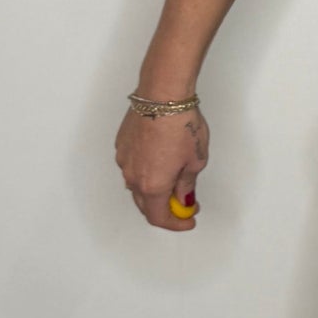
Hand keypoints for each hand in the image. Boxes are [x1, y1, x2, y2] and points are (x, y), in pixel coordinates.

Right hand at [114, 103, 209, 230]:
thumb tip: (184, 198)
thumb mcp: (195, 160)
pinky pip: (132, 167)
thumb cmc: (181, 124)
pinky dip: (145, 172)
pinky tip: (161, 162)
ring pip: (137, 186)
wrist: (162, 95)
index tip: (188, 219)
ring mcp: (124, 160)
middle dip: (166, 209)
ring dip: (154, 190)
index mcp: (152, 185)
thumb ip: (187, 184)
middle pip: (146, 205)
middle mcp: (133, 176)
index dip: (175, 223)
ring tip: (175, 180)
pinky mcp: (121, 146)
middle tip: (185, 204)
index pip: (159, 218)